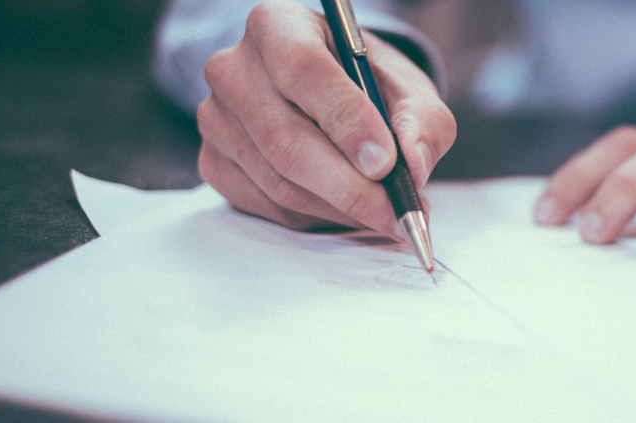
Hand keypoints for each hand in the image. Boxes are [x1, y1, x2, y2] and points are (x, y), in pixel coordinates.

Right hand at [197, 0, 454, 233]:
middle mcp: (234, 68)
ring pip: (278, 181)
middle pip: (285, 139)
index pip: (302, 69)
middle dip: (349, 186)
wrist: (336, 99)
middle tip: (396, 212)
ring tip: (383, 213)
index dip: (346, 120)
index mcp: (278, 26)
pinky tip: (346, 209)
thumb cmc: (370, 86)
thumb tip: (412, 165)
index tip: (385, 163)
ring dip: (339, 208)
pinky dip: (315, 217)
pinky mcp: (214, 162)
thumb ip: (421, 122)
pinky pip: (266, 205)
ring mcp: (216, 118)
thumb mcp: (409, 90)